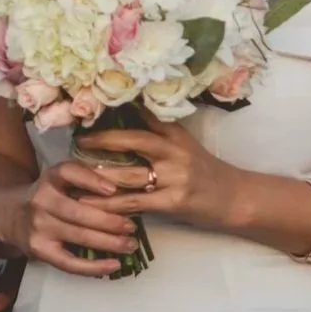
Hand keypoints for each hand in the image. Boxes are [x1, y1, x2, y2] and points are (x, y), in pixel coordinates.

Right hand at [0, 161, 142, 276]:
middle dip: (110, 220)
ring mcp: (39, 227)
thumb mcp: (60, 178)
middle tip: (132, 226)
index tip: (113, 189)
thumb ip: (86, 177)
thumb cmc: (48, 195)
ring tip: (130, 245)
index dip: (91, 180)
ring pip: (79, 236)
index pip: (68, 172)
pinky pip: (69, 262)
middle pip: (79, 212)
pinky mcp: (39, 250)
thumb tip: (127, 184)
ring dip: (109, 243)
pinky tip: (114, 265)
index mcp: (50, 178)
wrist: (10, 215)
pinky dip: (93, 266)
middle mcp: (41, 201)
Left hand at [76, 111, 242, 230]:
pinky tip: (92, 204)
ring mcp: (175, 175)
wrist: (236, 198)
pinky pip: (135, 202)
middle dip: (102, 140)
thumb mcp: (186, 146)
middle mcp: (175, 150)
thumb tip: (125, 122)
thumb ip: (159, 135)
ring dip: (99, 176)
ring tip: (74, 175)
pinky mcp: (174, 200)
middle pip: (132, 139)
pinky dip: (111, 204)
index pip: (144, 115)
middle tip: (79, 140)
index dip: (118, 111)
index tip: (93, 107)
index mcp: (176, 133)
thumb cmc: (207, 172)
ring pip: (129, 174)